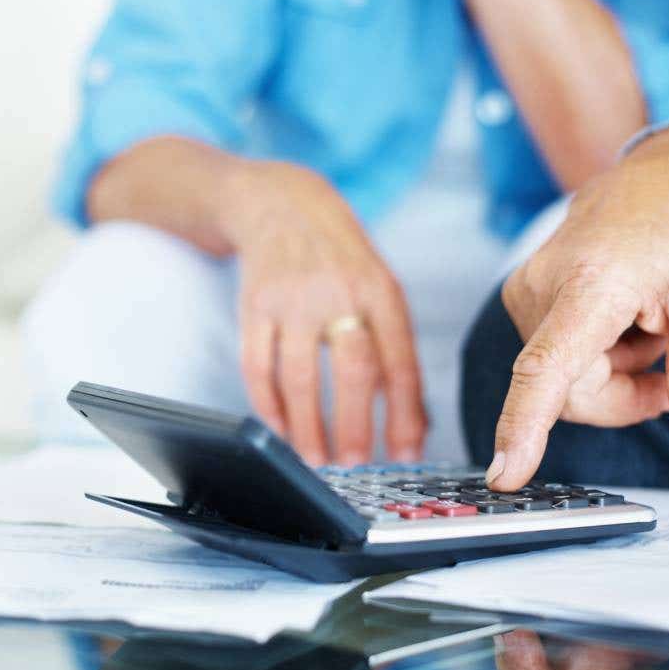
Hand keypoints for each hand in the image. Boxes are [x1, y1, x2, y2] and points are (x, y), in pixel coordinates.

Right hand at [221, 161, 426, 464]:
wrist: (283, 203)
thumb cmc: (343, 261)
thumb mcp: (382, 292)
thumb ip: (398, 354)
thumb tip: (415, 427)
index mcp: (381, 292)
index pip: (399, 362)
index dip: (404, 414)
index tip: (405, 456)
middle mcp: (339, 293)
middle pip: (353, 370)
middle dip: (355, 426)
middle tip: (355, 466)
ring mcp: (293, 299)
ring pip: (300, 376)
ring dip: (308, 427)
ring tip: (316, 460)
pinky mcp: (254, 305)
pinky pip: (258, 367)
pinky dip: (269, 406)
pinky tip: (281, 430)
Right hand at [487, 127, 668, 489]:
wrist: (660, 173)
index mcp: (591, 282)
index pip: (548, 367)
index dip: (524, 425)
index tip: (504, 473)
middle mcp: (542, 286)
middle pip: (570, 395)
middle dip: (624, 398)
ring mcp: (524, 292)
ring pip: (563, 385)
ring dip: (614, 375)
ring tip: (648, 324)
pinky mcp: (522, 299)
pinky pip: (556, 364)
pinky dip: (596, 358)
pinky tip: (624, 321)